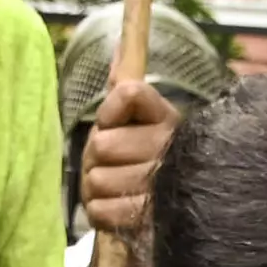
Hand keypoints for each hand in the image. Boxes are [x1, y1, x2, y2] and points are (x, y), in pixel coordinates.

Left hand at [77, 76, 177, 247]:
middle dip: (95, 157)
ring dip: (96, 187)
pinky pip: (100, 209)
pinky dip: (100, 212)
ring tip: (113, 188)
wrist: (163, 214)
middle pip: (101, 143)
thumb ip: (125, 86)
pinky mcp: (149, 221)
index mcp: (167, 118)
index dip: (109, 113)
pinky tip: (115, 209)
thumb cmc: (139, 159)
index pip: (127, 93)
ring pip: (97, 179)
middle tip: (111, 164)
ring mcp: (161, 187)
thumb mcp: (135, 119)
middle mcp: (170, 149)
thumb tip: (119, 45)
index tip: (114, 125)